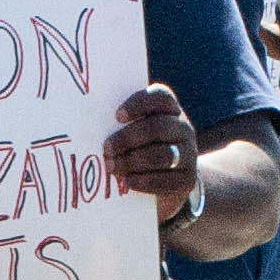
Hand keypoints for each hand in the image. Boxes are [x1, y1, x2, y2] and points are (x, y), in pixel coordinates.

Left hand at [104, 84, 201, 215]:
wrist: (170, 182)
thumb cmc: (142, 149)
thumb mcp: (136, 132)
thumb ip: (121, 125)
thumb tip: (90, 124)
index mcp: (169, 109)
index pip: (160, 97)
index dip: (139, 104)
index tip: (117, 117)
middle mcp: (183, 128)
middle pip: (158, 127)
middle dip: (128, 138)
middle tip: (106, 149)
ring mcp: (189, 154)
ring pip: (163, 155)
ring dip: (133, 161)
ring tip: (112, 167)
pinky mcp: (188, 179)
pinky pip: (166, 180)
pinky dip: (143, 181)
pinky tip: (127, 182)